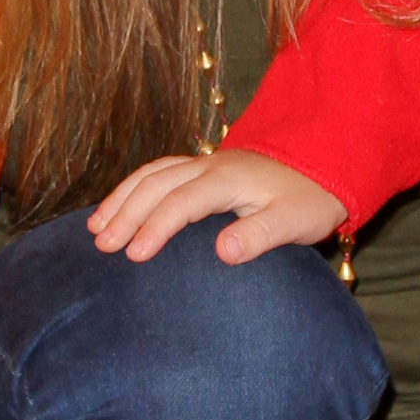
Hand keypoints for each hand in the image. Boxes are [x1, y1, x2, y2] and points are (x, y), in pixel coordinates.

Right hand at [89, 150, 348, 264]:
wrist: (324, 166)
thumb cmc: (309, 201)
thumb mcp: (294, 223)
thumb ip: (259, 236)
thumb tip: (223, 251)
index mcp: (228, 179)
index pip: (181, 203)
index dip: (155, 228)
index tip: (133, 256)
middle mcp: (209, 166)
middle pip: (156, 185)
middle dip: (125, 213)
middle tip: (101, 245)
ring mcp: (204, 163)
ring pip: (151, 174)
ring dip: (121, 198)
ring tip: (95, 227)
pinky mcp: (203, 167)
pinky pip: (158, 171)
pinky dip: (132, 187)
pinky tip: (117, 206)